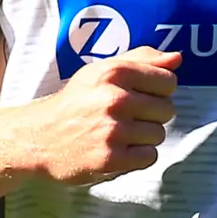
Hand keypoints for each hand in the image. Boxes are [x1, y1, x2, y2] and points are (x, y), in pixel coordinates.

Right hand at [35, 47, 180, 184]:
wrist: (40, 137)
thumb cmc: (76, 102)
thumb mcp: (102, 71)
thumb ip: (141, 60)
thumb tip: (176, 58)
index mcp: (113, 73)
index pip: (168, 81)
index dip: (158, 90)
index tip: (141, 95)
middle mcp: (114, 99)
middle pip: (167, 110)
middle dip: (151, 115)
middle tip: (126, 117)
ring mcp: (113, 131)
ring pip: (158, 134)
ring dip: (143, 137)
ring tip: (119, 134)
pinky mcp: (111, 159)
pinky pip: (149, 157)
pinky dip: (137, 156)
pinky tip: (118, 149)